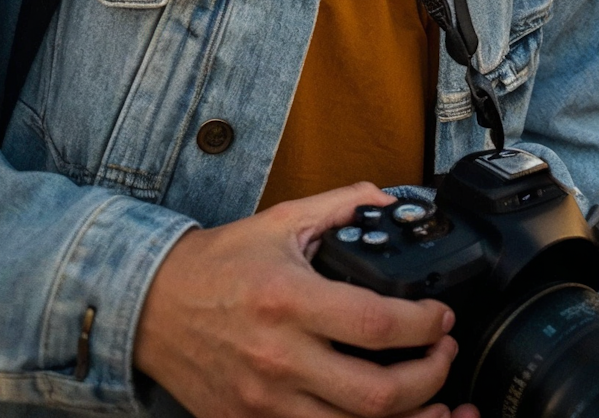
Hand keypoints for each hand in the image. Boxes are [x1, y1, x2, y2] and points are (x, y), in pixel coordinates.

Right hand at [135, 182, 479, 417]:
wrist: (153, 308)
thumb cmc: (218, 265)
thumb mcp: (280, 221)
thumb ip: (339, 205)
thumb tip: (388, 200)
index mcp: (290, 301)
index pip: (376, 325)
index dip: (424, 325)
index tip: (442, 317)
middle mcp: (280, 359)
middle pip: (376, 394)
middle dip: (429, 380)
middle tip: (445, 356)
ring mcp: (265, 403)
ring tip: (438, 404)